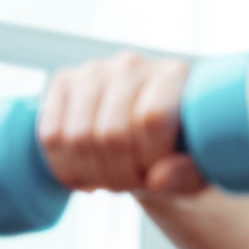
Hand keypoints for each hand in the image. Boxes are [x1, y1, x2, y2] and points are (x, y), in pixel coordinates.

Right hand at [37, 52, 206, 195]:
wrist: (151, 137)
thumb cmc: (181, 152)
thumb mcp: (198, 169)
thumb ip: (188, 176)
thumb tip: (158, 179)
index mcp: (174, 76)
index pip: (152, 120)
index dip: (150, 160)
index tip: (157, 175)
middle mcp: (132, 64)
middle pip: (112, 134)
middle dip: (121, 175)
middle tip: (132, 184)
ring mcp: (93, 70)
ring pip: (78, 137)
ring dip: (94, 174)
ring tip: (112, 180)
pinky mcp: (63, 82)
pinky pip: (50, 135)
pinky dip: (65, 168)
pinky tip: (86, 176)